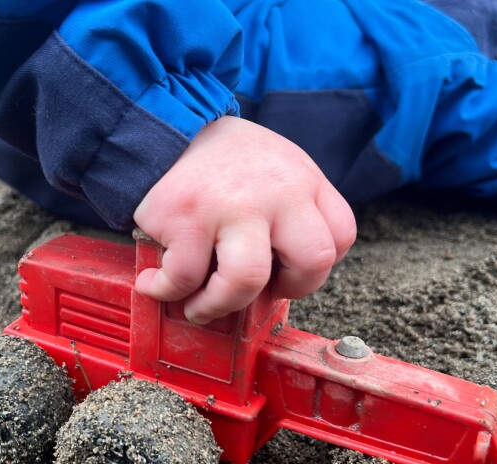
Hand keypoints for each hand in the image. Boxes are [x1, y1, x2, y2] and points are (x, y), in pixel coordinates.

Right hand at [133, 116, 355, 323]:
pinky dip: (164, 289)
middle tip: (254, 293)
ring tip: (198, 307)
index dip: (313, 269)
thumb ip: (291, 211)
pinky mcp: (187, 217)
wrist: (167, 123)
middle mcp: (277, 193)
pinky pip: (183, 278)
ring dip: (218, 306)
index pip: (340, 237)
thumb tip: (276, 279)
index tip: (285, 275)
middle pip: (312, 262)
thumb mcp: (277, 167)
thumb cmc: (223, 160)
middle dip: (286, 291)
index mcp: (304, 181)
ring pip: (247, 281)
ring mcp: (233, 206)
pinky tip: (156, 282)